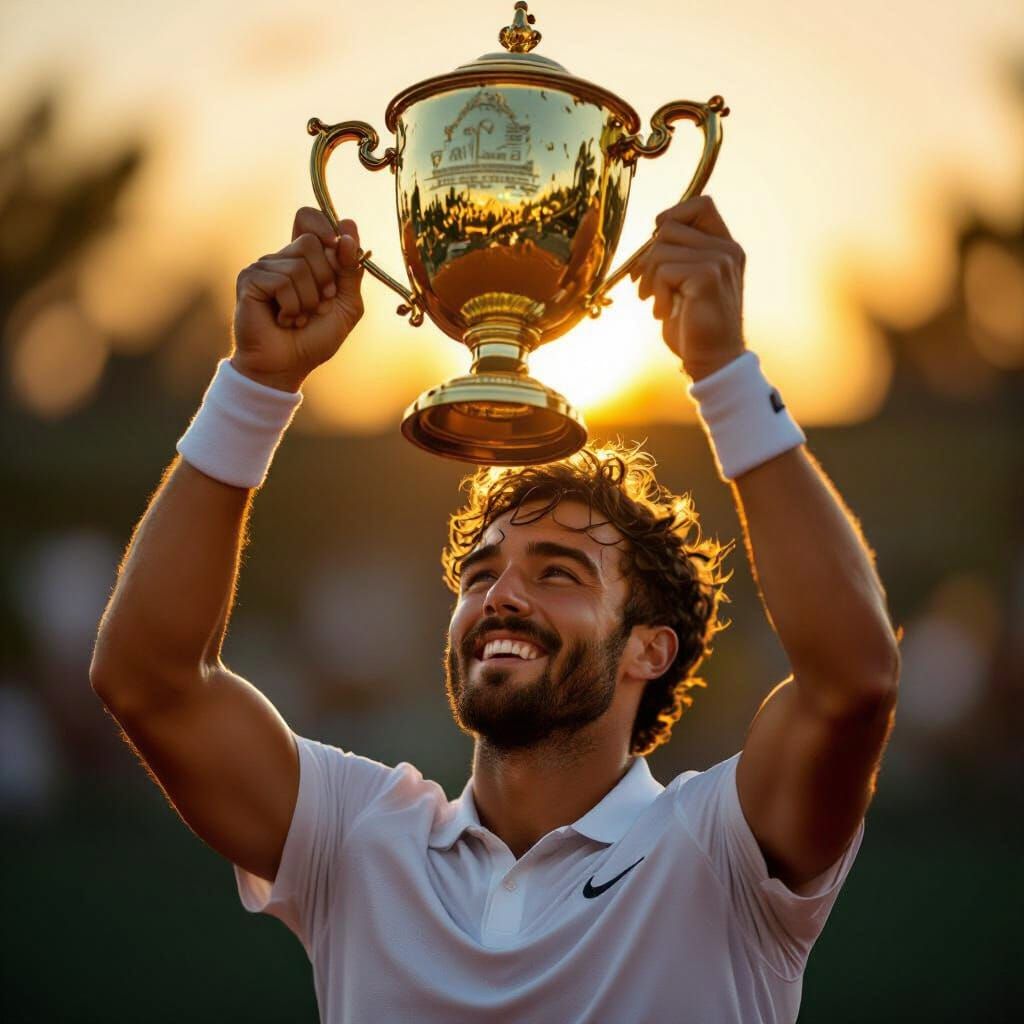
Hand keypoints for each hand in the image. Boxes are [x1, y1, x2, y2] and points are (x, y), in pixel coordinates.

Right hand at [231, 207, 364, 391]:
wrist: (288, 366)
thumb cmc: (314, 339)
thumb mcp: (347, 305)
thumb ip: (352, 270)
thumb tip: (348, 226)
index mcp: (305, 259)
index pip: (310, 218)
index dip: (327, 228)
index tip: (339, 247)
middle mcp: (282, 258)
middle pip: (312, 241)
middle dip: (326, 279)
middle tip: (319, 304)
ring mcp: (264, 267)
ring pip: (299, 266)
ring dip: (308, 301)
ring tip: (298, 318)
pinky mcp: (250, 279)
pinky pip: (282, 281)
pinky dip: (292, 307)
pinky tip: (283, 320)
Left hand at [630, 194, 746, 380]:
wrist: (712, 360)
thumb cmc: (693, 325)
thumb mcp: (684, 283)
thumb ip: (677, 255)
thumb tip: (652, 233)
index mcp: (725, 247)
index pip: (700, 204)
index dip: (673, 217)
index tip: (658, 246)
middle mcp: (727, 249)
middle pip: (669, 226)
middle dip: (649, 257)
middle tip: (648, 287)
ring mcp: (720, 260)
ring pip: (661, 248)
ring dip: (650, 279)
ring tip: (658, 303)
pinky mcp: (708, 276)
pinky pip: (664, 269)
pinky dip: (656, 292)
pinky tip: (665, 312)